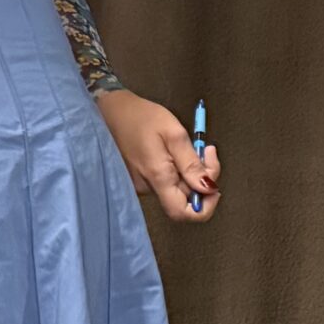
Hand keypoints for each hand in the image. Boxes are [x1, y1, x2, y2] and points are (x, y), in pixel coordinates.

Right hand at [96, 89, 220, 223]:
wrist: (109, 110)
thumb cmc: (142, 117)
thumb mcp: (174, 133)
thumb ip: (191, 163)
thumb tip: (208, 188)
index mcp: (158, 177)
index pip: (182, 213)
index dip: (204, 207)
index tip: (214, 186)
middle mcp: (146, 187)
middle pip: (183, 199)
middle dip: (201, 179)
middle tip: (206, 150)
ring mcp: (139, 185)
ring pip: (174, 189)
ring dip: (188, 172)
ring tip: (186, 145)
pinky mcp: (135, 179)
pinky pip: (163, 182)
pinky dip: (174, 169)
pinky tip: (171, 150)